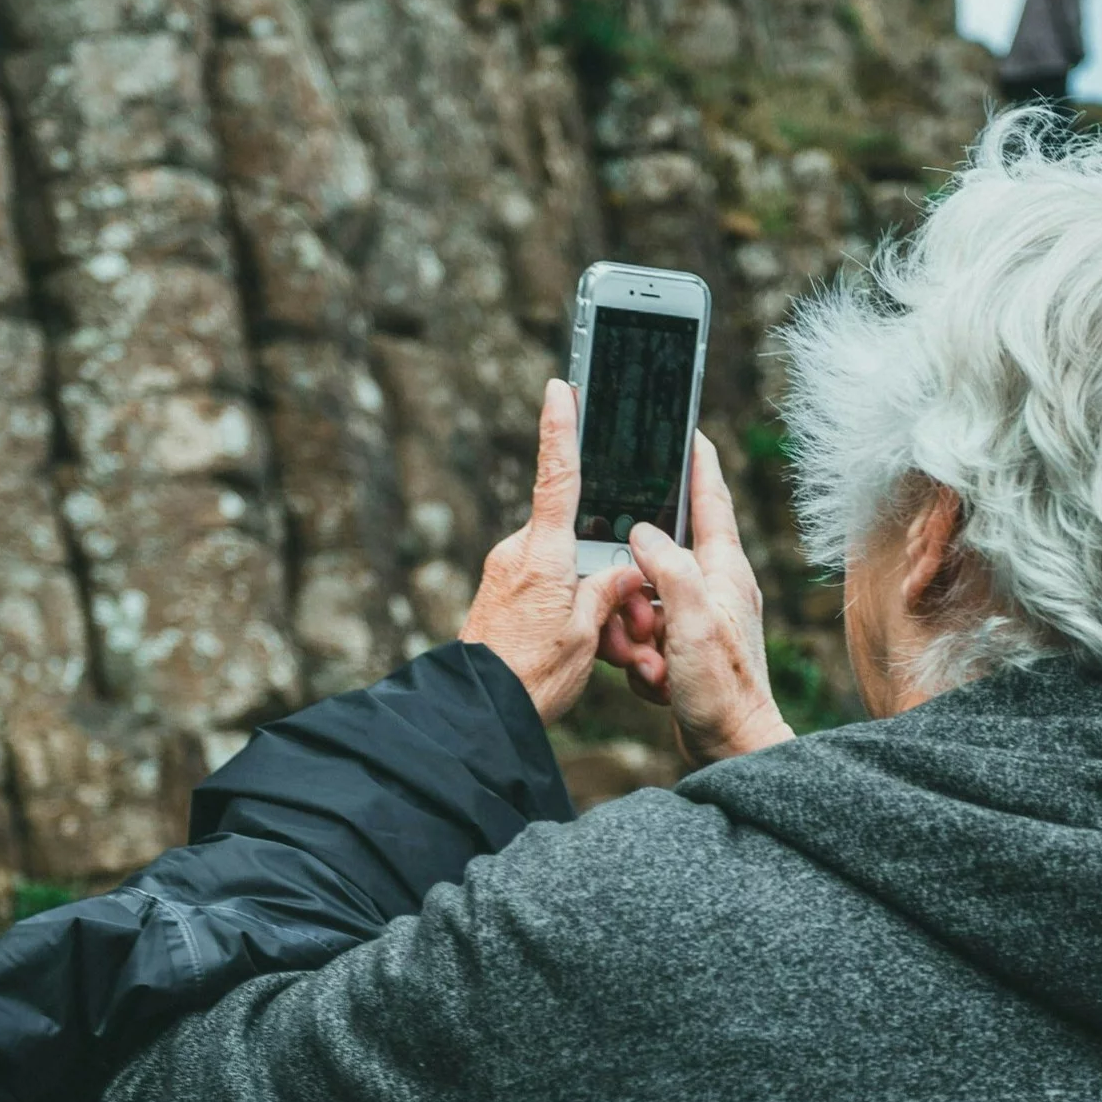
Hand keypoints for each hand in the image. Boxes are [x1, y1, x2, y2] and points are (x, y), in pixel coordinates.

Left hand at [459, 380, 646, 723]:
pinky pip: (545, 588)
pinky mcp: (500, 595)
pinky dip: (568, 611)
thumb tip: (622, 572)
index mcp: (543, 555)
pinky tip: (580, 649)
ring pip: (564, 567)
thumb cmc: (530, 677)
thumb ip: (607, 594)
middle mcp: (518, 554)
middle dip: (605, 569)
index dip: (560, 428)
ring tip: (603, 649)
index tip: (560, 387)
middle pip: (575, 536)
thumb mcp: (584, 636)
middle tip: (625, 621)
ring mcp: (505, 574)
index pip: (556, 476)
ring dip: (589, 600)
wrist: (476, 713)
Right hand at [598, 430, 794, 764]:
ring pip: (644, 598)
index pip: (710, 500)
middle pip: (658, 556)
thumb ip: (670, 569)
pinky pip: (645, 635)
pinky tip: (653, 679)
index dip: (696, 463)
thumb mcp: (692, 623)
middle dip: (634, 583)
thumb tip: (642, 532)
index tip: (686, 430)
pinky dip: (640, 656)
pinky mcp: (686, 647)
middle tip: (637, 620)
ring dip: (634, 628)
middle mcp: (715, 588)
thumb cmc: (722, 690)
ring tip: (648, 660)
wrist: (732, 749)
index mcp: (724, 571)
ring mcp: (699, 618)